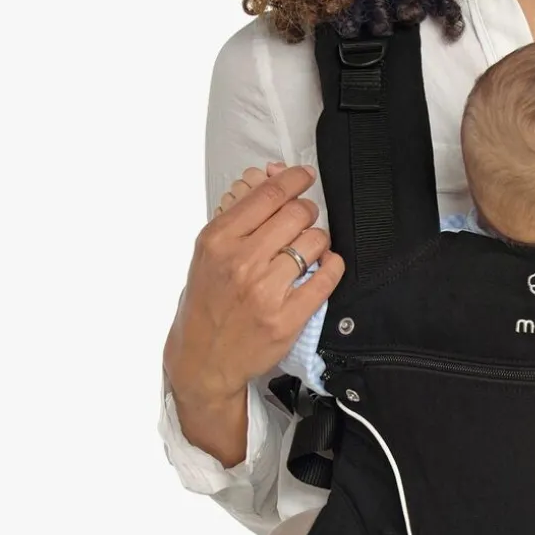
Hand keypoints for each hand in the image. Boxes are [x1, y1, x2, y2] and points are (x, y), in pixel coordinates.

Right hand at [164, 162, 345, 412]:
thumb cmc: (207, 302)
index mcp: (218, 240)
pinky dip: (332, 265)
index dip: (294, 179)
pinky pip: (327, 276)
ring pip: (314, 241)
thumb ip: (239, 217)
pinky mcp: (287, 317)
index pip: (268, 195)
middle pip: (297, 214)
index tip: (304, 176)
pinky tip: (324, 265)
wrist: (202, 358)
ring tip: (308, 249)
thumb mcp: (208, 253)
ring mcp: (265, 291)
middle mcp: (241, 262)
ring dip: (318, 240)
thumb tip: (271, 177)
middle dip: (306, 211)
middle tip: (303, 219)